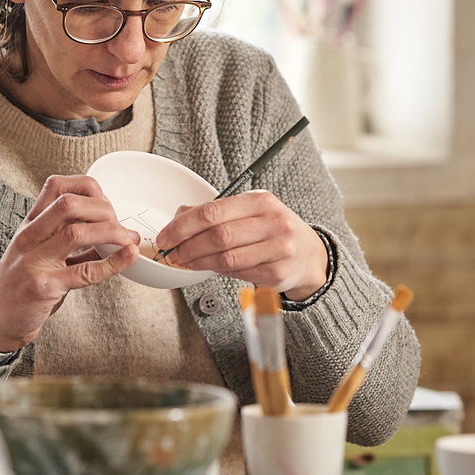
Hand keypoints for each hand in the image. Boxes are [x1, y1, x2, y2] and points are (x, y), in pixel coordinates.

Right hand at [0, 175, 139, 351]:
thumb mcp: (39, 253)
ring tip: (129, 240)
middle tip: (121, 225)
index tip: (107, 205)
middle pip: (69, 203)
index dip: (89, 189)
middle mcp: (29, 237)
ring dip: (112, 233)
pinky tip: (128, 258)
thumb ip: (69, 241)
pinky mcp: (43, 287)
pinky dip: (112, 263)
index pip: (57, 186)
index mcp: (30, 224)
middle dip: (104, 209)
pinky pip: (84, 272)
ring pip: (76, 232)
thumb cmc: (20, 286)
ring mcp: (34, 261)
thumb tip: (112, 233)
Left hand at [155, 190, 327, 299]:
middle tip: (172, 253)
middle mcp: (273, 222)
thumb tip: (177, 218)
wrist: (309, 254)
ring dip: (198, 262)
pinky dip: (218, 272)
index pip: (212, 212)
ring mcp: (279, 248)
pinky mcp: (279, 273)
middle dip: (187, 246)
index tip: (165, 237)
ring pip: (226, 258)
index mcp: (261, 200)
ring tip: (185, 262)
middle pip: (218, 236)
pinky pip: (239, 274)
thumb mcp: (249, 211)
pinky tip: (208, 268)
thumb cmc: (271, 230)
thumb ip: (214, 213)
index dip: (183, 226)